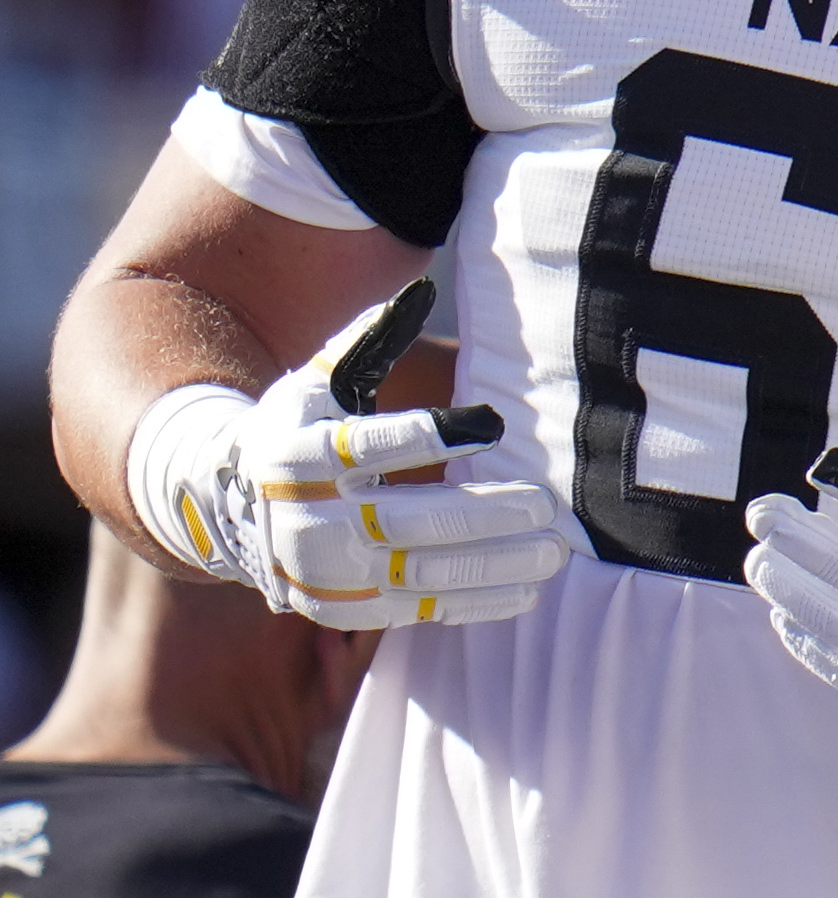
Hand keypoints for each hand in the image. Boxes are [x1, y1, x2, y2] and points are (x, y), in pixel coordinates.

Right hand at [134, 280, 573, 627]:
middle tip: (545, 505)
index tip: (490, 423)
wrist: (224, 507)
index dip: (426, 435)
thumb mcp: (316, 383)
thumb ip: (367, 341)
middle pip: (408, 520)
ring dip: (495, 565)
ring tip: (553, 551)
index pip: (365, 446)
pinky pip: (418, 610)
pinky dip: (474, 603)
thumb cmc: (292, 430)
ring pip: (423, 573)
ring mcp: (329, 573)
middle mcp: (309, 521)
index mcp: (299, 457)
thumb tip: (423, 287)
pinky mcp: (346, 608)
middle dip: (484, 515)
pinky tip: (526, 591)